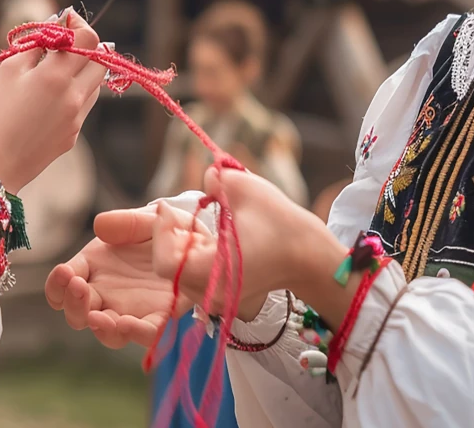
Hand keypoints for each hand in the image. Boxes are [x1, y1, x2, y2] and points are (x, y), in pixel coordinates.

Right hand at [0, 8, 103, 192]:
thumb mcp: (9, 70)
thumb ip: (35, 43)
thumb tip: (54, 24)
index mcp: (56, 76)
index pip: (87, 38)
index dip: (78, 23)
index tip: (64, 19)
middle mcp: (74, 95)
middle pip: (100, 58)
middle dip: (86, 45)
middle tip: (64, 44)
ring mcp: (78, 116)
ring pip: (95, 82)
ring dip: (82, 69)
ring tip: (54, 70)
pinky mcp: (75, 133)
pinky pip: (84, 104)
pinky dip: (74, 92)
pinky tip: (49, 98)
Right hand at [46, 207, 186, 348]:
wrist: (198, 245)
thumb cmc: (164, 229)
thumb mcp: (147, 219)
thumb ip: (126, 221)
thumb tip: (100, 226)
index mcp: (94, 265)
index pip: (64, 281)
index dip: (58, 283)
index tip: (65, 274)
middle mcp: (106, 292)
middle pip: (78, 311)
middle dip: (73, 304)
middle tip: (79, 288)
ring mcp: (129, 309)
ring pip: (106, 330)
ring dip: (99, 327)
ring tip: (98, 318)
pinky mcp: (157, 318)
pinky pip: (145, 333)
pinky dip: (135, 333)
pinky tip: (128, 324)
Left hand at [153, 166, 344, 322]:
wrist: (311, 258)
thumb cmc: (283, 225)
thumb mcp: (247, 190)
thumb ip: (217, 179)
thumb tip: (205, 175)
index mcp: (214, 273)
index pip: (166, 262)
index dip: (161, 232)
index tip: (167, 206)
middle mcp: (211, 293)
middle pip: (170, 267)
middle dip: (168, 236)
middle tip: (174, 210)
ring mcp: (217, 297)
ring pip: (180, 271)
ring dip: (179, 244)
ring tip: (189, 221)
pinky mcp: (223, 293)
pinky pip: (194, 274)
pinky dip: (192, 253)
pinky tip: (203, 234)